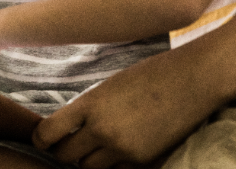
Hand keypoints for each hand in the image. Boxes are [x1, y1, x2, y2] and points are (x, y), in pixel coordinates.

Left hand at [33, 50, 220, 168]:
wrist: (193, 80)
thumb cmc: (151, 75)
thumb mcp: (109, 85)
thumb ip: (87, 108)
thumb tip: (68, 127)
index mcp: (90, 103)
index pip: (48, 133)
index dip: (41, 139)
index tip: (42, 138)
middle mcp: (103, 129)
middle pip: (66, 156)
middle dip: (63, 151)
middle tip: (67, 144)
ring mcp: (124, 148)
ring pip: (90, 167)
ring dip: (88, 160)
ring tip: (95, 146)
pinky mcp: (143, 161)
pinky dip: (113, 164)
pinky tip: (120, 149)